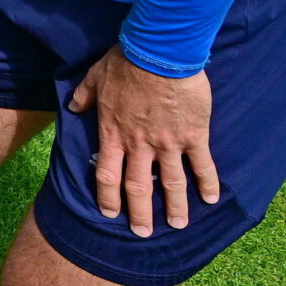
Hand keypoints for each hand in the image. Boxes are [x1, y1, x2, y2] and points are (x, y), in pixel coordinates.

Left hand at [69, 49, 217, 235]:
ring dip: (175, 207)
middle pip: (138, 187)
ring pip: (170, 184)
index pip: (107, 174)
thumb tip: (74, 107)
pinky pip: (202, 165)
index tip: (110, 213)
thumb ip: (84, 96)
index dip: (108, 196)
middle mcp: (139, 145)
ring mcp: (167, 143)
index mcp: (113, 133)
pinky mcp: (193, 136)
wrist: (159, 52)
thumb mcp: (95, 76)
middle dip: (140, 213)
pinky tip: (211, 199)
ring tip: (178, 225)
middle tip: (143, 233)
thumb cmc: (126, 61)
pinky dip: (207, 183)